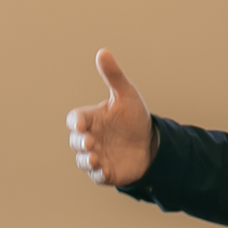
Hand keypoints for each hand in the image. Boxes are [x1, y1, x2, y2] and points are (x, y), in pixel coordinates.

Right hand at [66, 49, 155, 186]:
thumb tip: (103, 52)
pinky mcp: (106, 172)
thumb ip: (113, 76)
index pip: (76, 119)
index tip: (81, 124)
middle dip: (80, 142)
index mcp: (92, 119)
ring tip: (95, 158)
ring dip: (86, 160)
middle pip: (76, 141)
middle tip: (90, 141)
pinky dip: (98, 174)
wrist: (151, 143)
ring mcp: (97, 156)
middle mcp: (90, 138)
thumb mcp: (126, 95)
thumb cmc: (134, 118)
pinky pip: (97, 175)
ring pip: (83, 160)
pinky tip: (104, 170)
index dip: (76, 121)